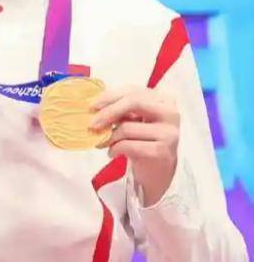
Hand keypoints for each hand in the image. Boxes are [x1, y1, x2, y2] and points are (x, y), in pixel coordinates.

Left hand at [91, 87, 179, 204]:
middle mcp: (170, 113)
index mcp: (163, 100)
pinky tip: (113, 152)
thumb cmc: (142, 140)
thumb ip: (120, 109)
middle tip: (91, 124)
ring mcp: (169, 132)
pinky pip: (129, 145)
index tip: (92, 106)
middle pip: (133, 102)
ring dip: (110, 137)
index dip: (109, 96)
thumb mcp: (133, 120)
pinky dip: (115, 149)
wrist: (157, 171)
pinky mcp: (163, 151)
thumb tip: (93, 106)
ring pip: (128, 127)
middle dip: (108, 112)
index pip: (133, 90)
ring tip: (105, 143)